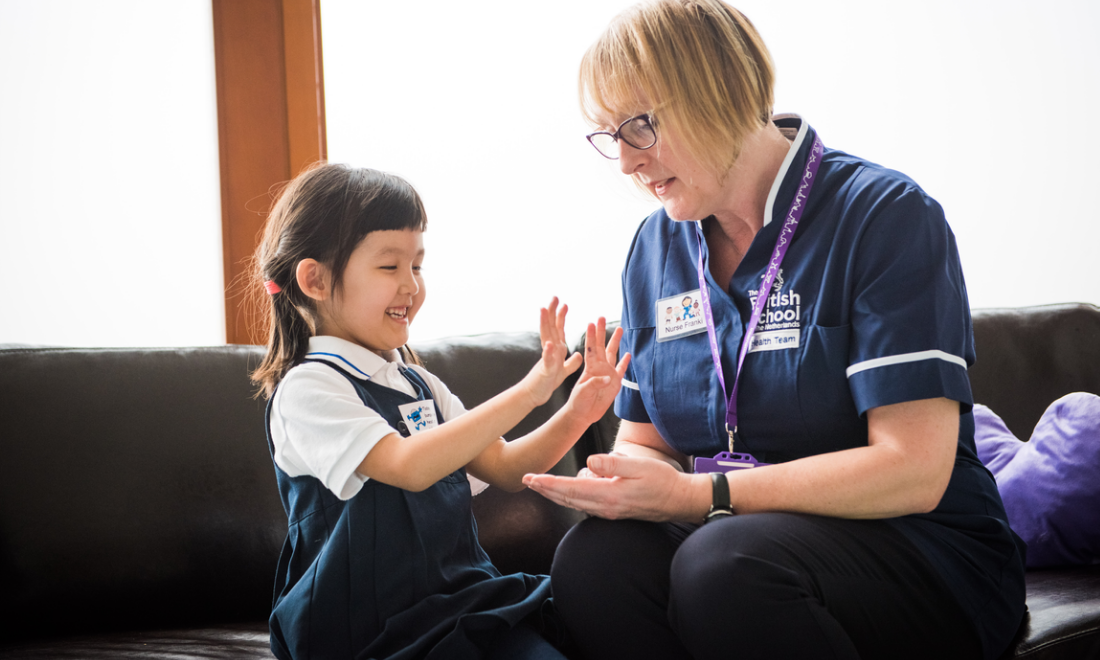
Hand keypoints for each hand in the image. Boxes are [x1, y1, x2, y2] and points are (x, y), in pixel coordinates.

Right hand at [520, 297, 582, 406]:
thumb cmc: (546, 382)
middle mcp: (550, 351)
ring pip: (546, 338)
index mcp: (556, 350)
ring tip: (543, 309)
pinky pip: (548, 360)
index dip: (560, 317)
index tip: (564, 303)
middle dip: (552, 312)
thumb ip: (571, 363)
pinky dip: (548, 352)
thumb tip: (578, 355)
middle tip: (554, 297)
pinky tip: (549, 344)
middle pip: (550, 328)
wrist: (534, 394)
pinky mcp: (546, 370)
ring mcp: (547, 359)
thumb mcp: (563, 371)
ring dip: (544, 324)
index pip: (558, 329)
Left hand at [523, 452, 707, 521]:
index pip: (571, 489)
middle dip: (545, 489)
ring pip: (575, 502)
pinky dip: (572, 496)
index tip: (531, 478)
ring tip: (542, 482)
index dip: (548, 483)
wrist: (680, 500)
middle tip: (526, 480)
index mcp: (608, 495)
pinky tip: (571, 487)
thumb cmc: (662, 481)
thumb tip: (588, 462)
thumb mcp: (639, 465)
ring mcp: (609, 511)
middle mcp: (605, 507)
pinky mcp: (614, 511)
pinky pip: (586, 504)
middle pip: (567, 498)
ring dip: (557, 493)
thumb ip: (612, 464)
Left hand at [566, 318, 630, 424]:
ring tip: (620, 329)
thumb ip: (595, 383)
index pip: (591, 349)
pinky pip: (621, 369)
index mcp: (590, 368)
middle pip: (601, 346)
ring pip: (613, 353)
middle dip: (602, 331)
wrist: (582, 414)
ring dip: (615, 341)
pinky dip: (625, 362)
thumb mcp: (583, 392)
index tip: (591, 323)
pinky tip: (628, 354)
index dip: (591, 336)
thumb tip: (608, 378)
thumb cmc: (578, 402)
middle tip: (602, 317)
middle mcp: (599, 367)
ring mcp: (608, 374)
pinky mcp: (615, 383)